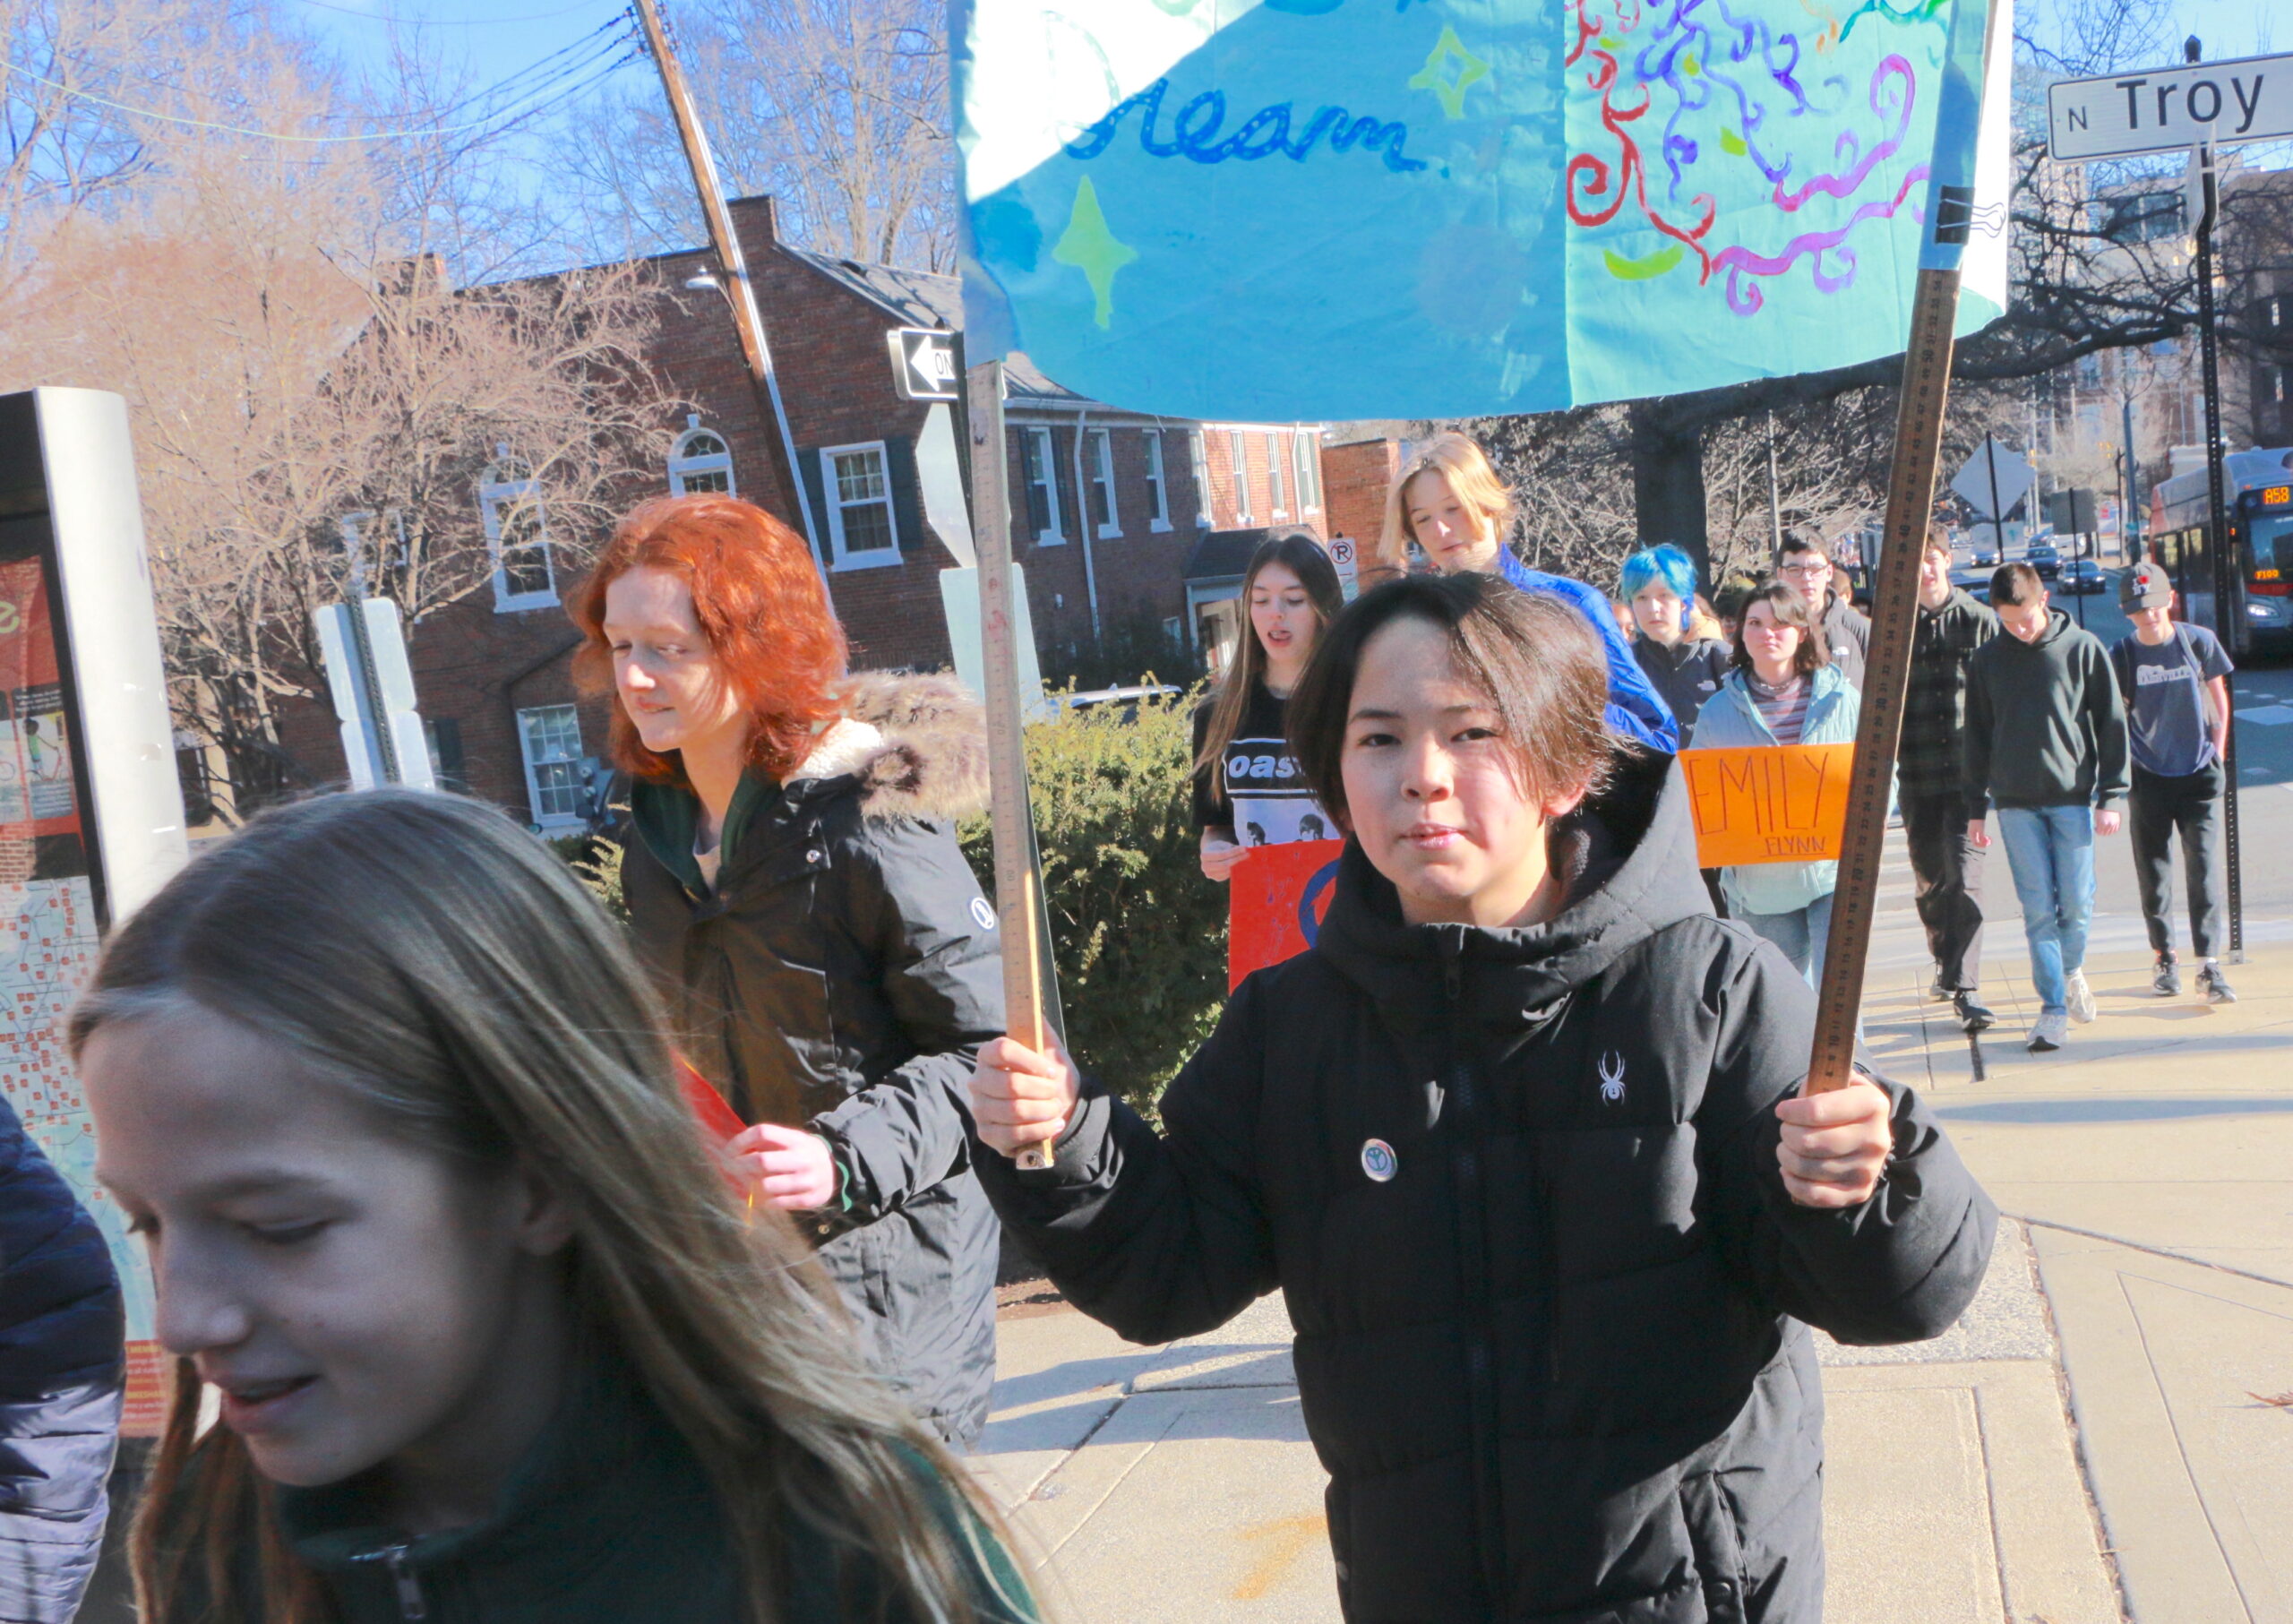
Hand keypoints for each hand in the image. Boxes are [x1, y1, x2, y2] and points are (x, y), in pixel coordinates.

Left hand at [728, 1123, 838, 1209]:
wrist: (835, 1170)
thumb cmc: (801, 1154)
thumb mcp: (790, 1141)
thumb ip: (765, 1144)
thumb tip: (730, 1152)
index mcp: (796, 1139)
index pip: (763, 1132)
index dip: (741, 1141)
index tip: (728, 1150)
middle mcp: (803, 1158)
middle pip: (762, 1161)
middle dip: (740, 1166)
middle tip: (731, 1170)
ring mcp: (808, 1180)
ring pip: (767, 1186)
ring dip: (749, 1187)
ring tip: (744, 1185)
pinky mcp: (809, 1199)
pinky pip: (777, 1203)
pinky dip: (763, 1202)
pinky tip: (759, 1198)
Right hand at [970, 1035, 1080, 1156]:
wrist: (1056, 1106)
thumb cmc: (1048, 1076)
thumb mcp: (1050, 1050)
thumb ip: (1041, 1030)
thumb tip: (1034, 1010)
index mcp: (988, 1055)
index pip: (1002, 1050)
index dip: (1029, 1060)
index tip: (1049, 1069)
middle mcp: (978, 1081)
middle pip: (1010, 1084)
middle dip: (1041, 1090)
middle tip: (1054, 1092)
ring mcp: (980, 1109)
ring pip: (1013, 1111)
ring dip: (1043, 1111)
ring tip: (1056, 1108)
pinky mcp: (986, 1134)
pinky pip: (1013, 1135)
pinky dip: (1040, 1130)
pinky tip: (1053, 1124)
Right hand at [1200, 833, 1247, 881]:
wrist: (1212, 854)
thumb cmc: (1218, 847)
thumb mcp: (1223, 844)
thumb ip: (1232, 848)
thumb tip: (1245, 850)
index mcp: (1204, 856)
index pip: (1221, 855)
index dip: (1234, 852)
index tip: (1244, 848)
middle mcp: (1205, 867)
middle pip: (1224, 865)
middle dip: (1237, 859)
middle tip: (1247, 854)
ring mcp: (1210, 874)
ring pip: (1227, 871)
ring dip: (1237, 865)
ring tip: (1245, 858)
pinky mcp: (1216, 878)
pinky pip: (1228, 875)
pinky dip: (1235, 870)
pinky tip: (1240, 864)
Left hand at [1774, 1074, 1892, 1208]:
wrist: (1865, 1129)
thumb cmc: (1839, 1103)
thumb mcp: (1835, 1083)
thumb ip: (1819, 1082)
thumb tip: (1803, 1096)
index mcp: (1873, 1104)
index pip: (1816, 1110)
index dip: (1791, 1111)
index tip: (1782, 1111)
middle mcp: (1877, 1139)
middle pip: (1809, 1142)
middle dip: (1787, 1135)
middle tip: (1785, 1130)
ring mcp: (1870, 1169)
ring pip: (1808, 1168)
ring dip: (1786, 1157)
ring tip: (1786, 1148)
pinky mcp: (1860, 1191)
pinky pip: (1816, 1195)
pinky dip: (1793, 1183)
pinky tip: (1789, 1172)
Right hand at [1965, 817, 1989, 849]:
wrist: (1977, 815)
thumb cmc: (1978, 821)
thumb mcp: (1981, 828)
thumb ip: (1981, 835)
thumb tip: (1983, 842)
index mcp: (1971, 834)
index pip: (1975, 843)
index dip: (1980, 845)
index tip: (1985, 846)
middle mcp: (1972, 835)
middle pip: (1977, 842)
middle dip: (1983, 843)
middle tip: (1989, 843)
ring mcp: (1974, 833)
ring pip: (1979, 840)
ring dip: (1984, 841)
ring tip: (1989, 839)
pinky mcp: (1977, 832)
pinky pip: (1981, 837)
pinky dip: (1984, 838)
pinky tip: (1988, 837)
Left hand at [2094, 807, 2122, 836]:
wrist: (2109, 803)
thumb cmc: (2101, 809)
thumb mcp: (2096, 817)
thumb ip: (2097, 824)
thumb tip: (2097, 828)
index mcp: (2102, 823)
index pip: (2099, 832)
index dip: (2097, 831)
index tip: (2095, 828)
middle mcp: (2109, 825)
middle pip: (2105, 833)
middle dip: (2102, 832)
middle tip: (2100, 829)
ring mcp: (2114, 824)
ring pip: (2111, 832)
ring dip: (2107, 832)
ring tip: (2105, 829)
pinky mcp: (2118, 822)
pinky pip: (2116, 829)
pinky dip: (2112, 830)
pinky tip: (2110, 828)